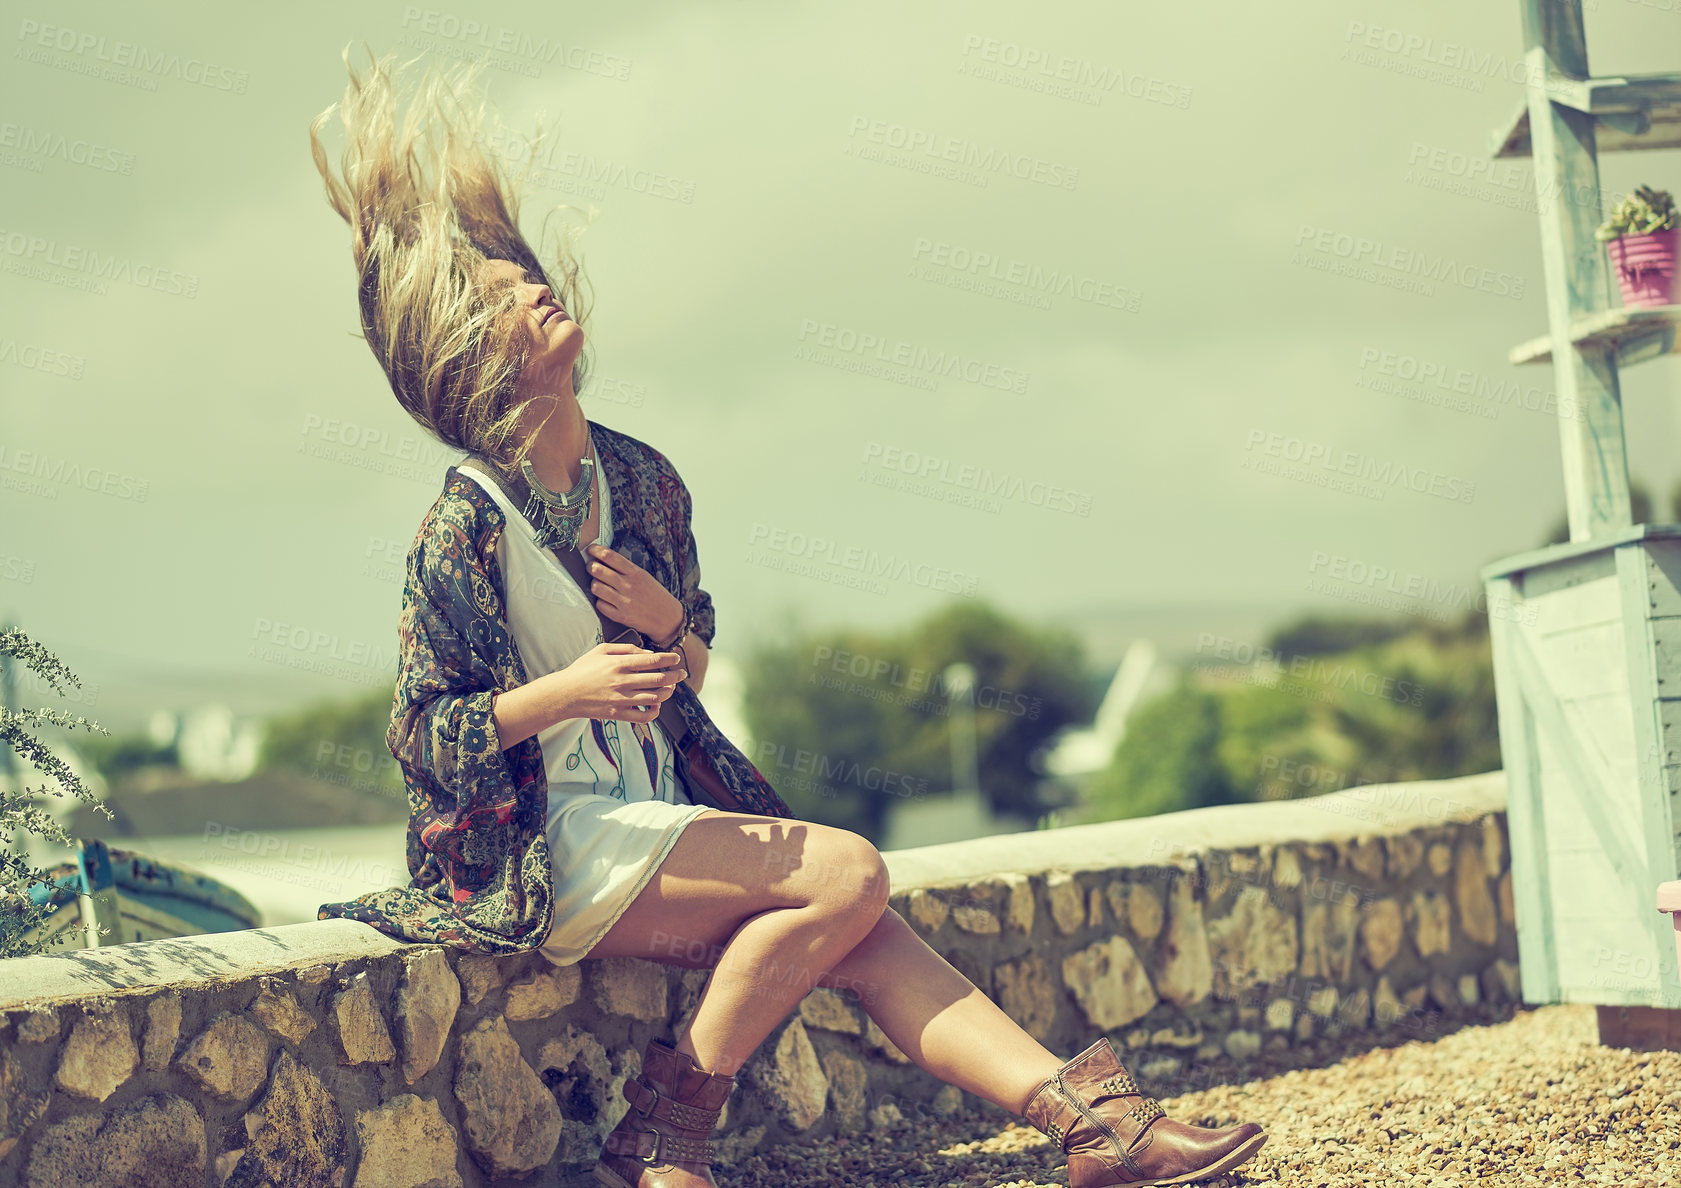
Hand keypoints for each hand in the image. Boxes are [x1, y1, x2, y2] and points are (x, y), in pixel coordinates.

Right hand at [549, 642, 687, 721]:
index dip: (669, 659)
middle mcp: (622, 682)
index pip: (652, 660)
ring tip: (671, 687)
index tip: (676, 658)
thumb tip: (647, 653)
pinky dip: (655, 712)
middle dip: (675, 676)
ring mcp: (621, 700)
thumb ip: (626, 648)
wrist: (565, 694)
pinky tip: (656, 705)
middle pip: (658, 679)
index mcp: (619, 664)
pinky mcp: (618, 714)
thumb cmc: (582, 670)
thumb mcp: (601, 650)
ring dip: (668, 692)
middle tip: (682, 673)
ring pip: (655, 698)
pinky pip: (643, 717)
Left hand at [583, 543, 683, 642]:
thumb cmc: (654, 594)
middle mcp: (629, 586)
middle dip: (590, 566)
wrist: (668, 617)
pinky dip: (600, 601)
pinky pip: (600, 605)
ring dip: (594, 584)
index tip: (590, 549)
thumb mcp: (643, 576)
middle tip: (591, 567)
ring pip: (596, 587)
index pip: (609, 556)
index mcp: (635, 572)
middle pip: (598, 570)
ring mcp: (624, 602)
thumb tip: (601, 559)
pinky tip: (605, 600)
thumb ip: (624, 568)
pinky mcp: (621, 616)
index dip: (595, 550)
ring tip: (598, 584)